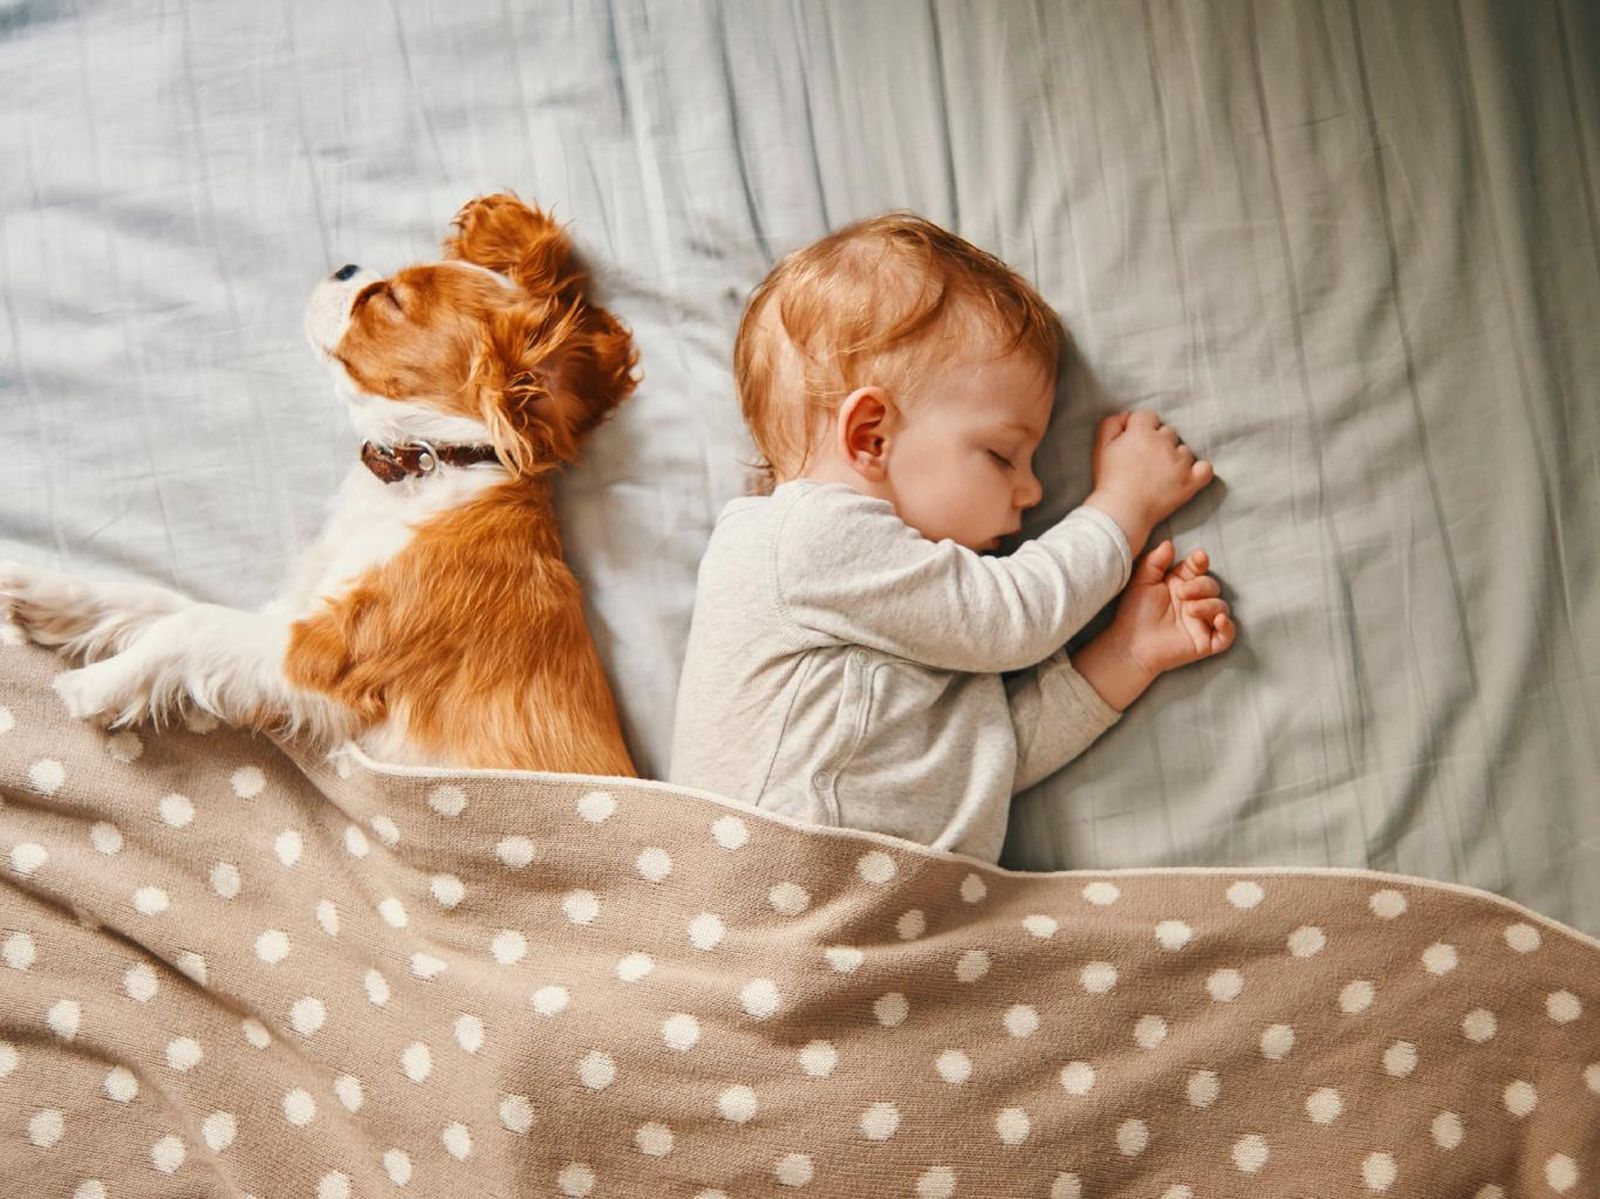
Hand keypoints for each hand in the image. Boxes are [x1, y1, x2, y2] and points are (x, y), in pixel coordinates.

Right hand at [1085, 411, 1212, 553]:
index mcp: (1141, 432)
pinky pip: (1205, 468)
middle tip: (1147, 462)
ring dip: (1176, 458)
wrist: (1121, 511)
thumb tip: (1126, 416)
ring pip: (1184, 450)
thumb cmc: (1108, 480)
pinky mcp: (1190, 481)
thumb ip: (1110, 425)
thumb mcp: (1100, 447)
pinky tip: (1189, 475)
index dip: (1141, 428)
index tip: (1135, 444)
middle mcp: (1163, 442)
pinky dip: (1199, 470)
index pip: (1148, 416)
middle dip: (1159, 443)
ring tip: (1162, 474)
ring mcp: (1179, 462)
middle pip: (1168, 432)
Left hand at [1111, 540, 1234, 676]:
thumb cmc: (1134, 612)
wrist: (1129, 644)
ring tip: (1190, 610)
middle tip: (1182, 593)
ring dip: (1209, 605)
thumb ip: (1155, 561)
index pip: (1198, 568)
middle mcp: (1194, 601)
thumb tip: (1169, 544)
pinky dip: (1228, 627)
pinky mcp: (1205, 642)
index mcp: (1180, 584)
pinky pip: (1228, 635)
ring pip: (1222, 607)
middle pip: (1212, 586)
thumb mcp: (1142, 582)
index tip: (1198, 559)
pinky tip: (1218, 620)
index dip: (1201, 562)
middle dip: (1201, 586)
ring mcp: (1201, 622)